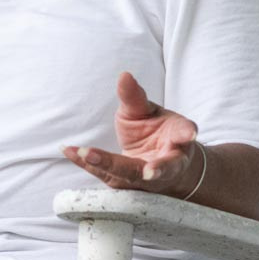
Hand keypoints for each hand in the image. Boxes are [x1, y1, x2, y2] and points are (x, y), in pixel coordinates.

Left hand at [63, 72, 204, 195]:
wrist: (161, 162)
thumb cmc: (155, 131)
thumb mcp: (147, 111)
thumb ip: (135, 97)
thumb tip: (124, 75)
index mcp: (178, 141)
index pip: (183, 135)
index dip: (185, 134)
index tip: (188, 134)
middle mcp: (167, 164)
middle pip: (160, 168)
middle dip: (155, 170)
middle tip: (149, 172)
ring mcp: (145, 179)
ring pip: (130, 175)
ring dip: (108, 166)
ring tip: (87, 154)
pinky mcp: (125, 184)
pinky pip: (104, 174)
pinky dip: (86, 163)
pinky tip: (69, 150)